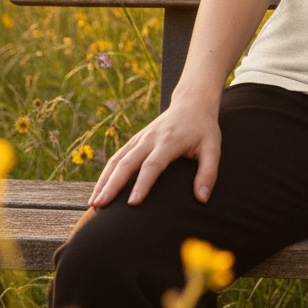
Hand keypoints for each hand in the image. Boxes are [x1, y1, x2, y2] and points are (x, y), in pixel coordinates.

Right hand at [89, 93, 220, 207]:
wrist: (192, 102)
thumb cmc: (204, 129)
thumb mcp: (213, 148)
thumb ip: (209, 173)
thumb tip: (202, 199)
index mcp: (170, 141)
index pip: (153, 164)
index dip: (143, 183)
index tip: (132, 203)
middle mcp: (151, 138)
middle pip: (127, 162)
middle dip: (113, 185)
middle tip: (100, 206)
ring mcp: (140, 138)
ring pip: (117, 159)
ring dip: (104, 181)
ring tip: (94, 203)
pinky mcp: (135, 140)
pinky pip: (116, 157)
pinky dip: (105, 174)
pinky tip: (99, 191)